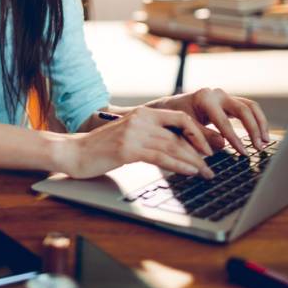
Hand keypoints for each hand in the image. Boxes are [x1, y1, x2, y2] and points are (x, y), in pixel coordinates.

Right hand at [57, 107, 214, 179]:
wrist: (74, 152)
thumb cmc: (101, 148)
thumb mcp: (129, 136)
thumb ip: (150, 137)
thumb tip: (178, 148)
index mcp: (142, 113)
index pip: (180, 118)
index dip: (198, 132)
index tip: (210, 147)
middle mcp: (140, 119)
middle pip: (180, 135)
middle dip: (200, 152)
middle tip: (213, 166)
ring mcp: (134, 133)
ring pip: (173, 147)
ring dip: (194, 162)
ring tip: (207, 174)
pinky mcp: (128, 149)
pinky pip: (161, 157)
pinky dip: (179, 165)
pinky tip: (190, 172)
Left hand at [151, 88, 269, 155]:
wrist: (171, 107)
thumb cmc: (175, 118)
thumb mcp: (184, 128)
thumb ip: (202, 136)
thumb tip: (223, 144)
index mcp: (204, 99)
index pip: (224, 121)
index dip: (235, 139)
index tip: (244, 153)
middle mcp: (217, 94)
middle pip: (243, 109)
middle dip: (253, 129)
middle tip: (259, 147)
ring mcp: (224, 96)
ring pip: (250, 107)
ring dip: (260, 124)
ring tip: (265, 142)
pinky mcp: (229, 101)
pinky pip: (248, 108)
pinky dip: (257, 121)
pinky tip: (261, 135)